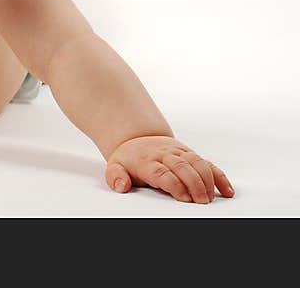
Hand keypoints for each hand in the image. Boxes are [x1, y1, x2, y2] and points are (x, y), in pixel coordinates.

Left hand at [105, 135, 234, 203]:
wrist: (138, 138)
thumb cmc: (129, 159)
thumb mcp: (115, 167)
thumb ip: (115, 177)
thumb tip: (121, 186)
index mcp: (146, 160)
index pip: (162, 172)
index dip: (174, 184)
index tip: (183, 197)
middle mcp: (165, 154)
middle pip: (183, 167)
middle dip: (193, 184)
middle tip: (200, 202)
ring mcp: (180, 153)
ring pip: (197, 162)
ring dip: (207, 180)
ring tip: (210, 198)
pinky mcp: (191, 155)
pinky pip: (208, 164)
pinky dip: (219, 176)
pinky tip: (227, 191)